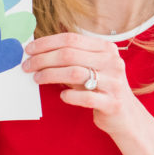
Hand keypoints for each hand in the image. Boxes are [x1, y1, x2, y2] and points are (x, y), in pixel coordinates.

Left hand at [22, 32, 147, 137]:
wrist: (126, 116)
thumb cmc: (101, 89)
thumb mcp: (91, 68)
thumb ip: (71, 59)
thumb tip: (39, 53)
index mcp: (107, 49)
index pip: (71, 39)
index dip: (47, 43)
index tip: (29, 50)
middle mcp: (112, 62)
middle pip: (69, 54)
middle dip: (43, 59)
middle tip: (27, 66)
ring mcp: (114, 82)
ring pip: (74, 73)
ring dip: (50, 75)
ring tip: (37, 79)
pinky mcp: (112, 103)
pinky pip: (85, 97)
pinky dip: (69, 96)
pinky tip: (62, 96)